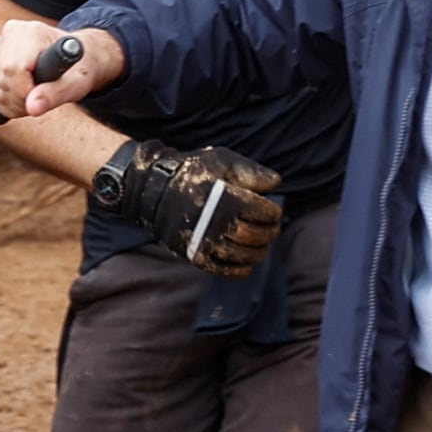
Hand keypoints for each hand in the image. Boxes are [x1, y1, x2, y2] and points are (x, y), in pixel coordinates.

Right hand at [0, 17, 124, 124]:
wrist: (73, 57)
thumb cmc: (78, 68)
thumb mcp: (76, 83)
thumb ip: (55, 94)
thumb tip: (32, 108)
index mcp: (32, 32)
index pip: (13, 69)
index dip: (23, 92)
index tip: (40, 98)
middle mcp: (11, 34)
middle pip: (2, 80)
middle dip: (20, 102)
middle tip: (41, 102)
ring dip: (14, 105)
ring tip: (37, 97)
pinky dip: (5, 102)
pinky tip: (23, 95)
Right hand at [95, 137, 284, 274]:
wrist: (154, 189)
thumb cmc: (193, 172)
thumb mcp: (222, 161)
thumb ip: (251, 171)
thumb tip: (276, 183)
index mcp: (227, 199)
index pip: (264, 213)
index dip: (274, 213)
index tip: (273, 211)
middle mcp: (217, 223)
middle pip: (256, 236)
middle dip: (269, 233)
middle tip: (272, 229)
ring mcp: (205, 242)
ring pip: (243, 255)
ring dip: (259, 252)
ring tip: (262, 245)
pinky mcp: (195, 255)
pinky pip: (225, 270)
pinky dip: (241, 269)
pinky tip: (248, 261)